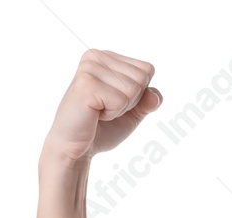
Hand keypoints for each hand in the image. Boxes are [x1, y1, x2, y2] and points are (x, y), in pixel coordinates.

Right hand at [42, 49, 161, 164]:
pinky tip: (94, 114)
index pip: (147, 69)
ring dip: (120, 108)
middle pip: (142, 77)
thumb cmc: (102, 128)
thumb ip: (148, 100)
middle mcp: (96, 56)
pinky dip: (112, 114)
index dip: (139, 94)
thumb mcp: (133, 112)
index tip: (114, 101)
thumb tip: (155, 95)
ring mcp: (89, 68)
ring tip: (99, 111)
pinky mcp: (86, 84)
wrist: (76, 148)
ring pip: (133, 88)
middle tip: (105, 108)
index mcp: (106, 57)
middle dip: (131, 101)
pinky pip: (121, 100)